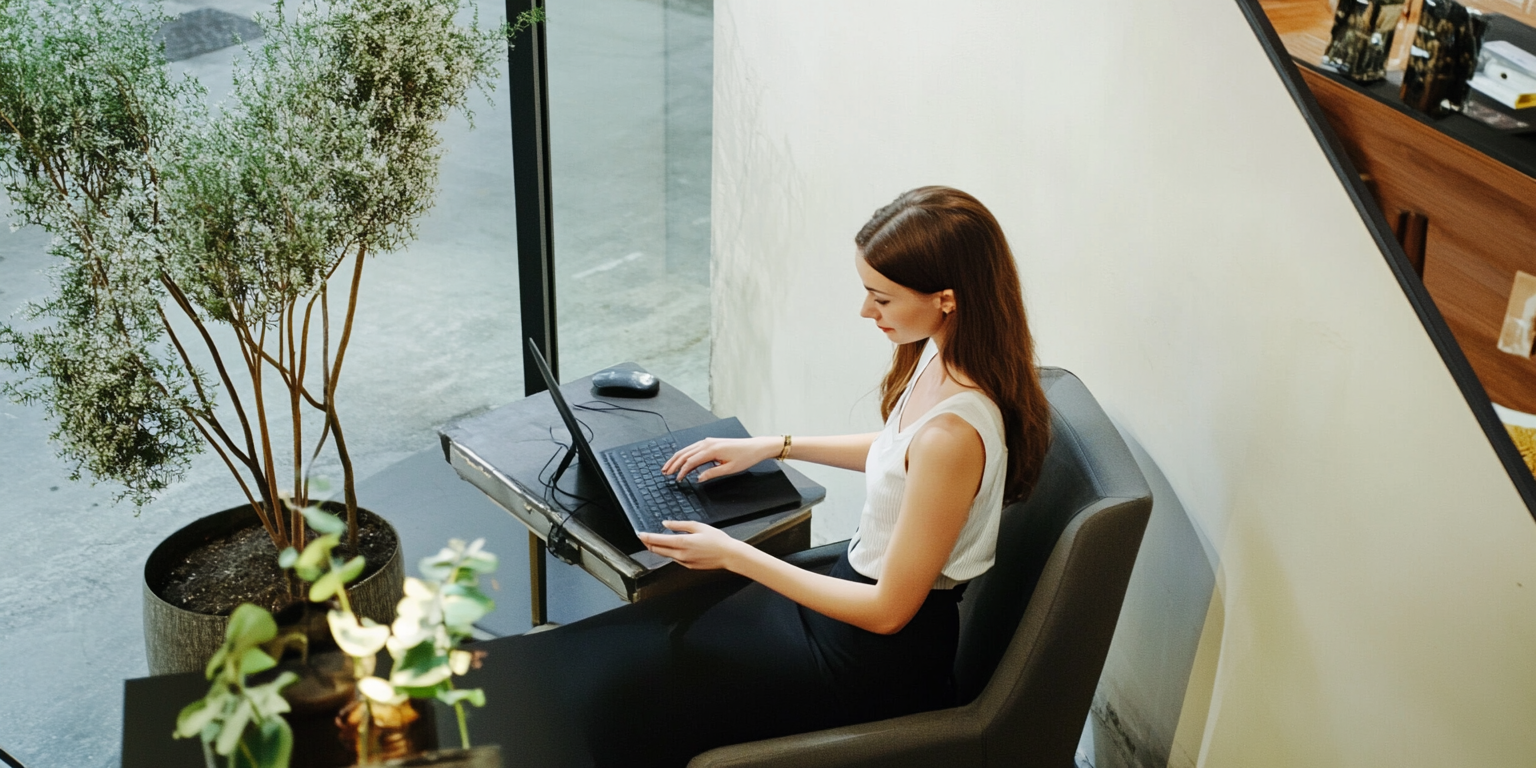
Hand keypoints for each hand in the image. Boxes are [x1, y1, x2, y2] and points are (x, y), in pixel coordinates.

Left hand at [637, 521, 743, 570]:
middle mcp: (680, 555)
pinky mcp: (689, 566)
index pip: (657, 541)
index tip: (639, 534)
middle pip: (657, 550)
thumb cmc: (717, 540)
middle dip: (648, 544)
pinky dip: (669, 553)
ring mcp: (684, 562)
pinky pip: (674, 559)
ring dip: (658, 549)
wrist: (729, 555)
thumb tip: (666, 524)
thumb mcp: (698, 526)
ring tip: (653, 542)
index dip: (646, 537)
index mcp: (682, 543)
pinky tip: (671, 548)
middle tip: (643, 538)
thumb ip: (680, 525)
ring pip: (665, 555)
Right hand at [662, 435, 780, 481]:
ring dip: (677, 458)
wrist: (755, 447)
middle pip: (685, 453)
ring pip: (687, 449)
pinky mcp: (710, 442)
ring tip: (668, 466)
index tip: (677, 479)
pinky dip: (685, 454)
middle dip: (674, 463)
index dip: (682, 471)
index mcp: (711, 450)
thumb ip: (711, 473)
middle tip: (665, 472)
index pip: (691, 461)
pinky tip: (680, 459)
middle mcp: (708, 443)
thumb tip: (698, 478)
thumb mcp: (729, 469)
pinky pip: (693, 448)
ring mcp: (708, 441)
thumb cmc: (745, 457)